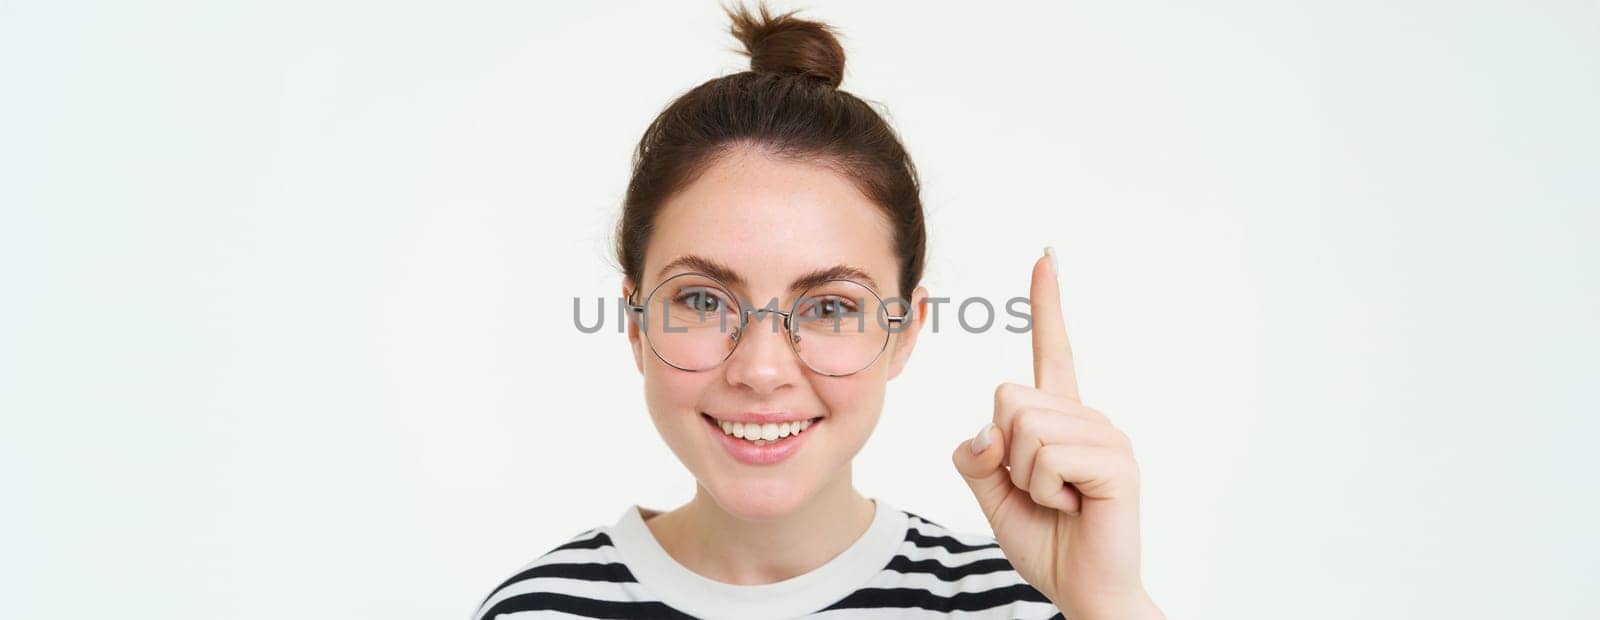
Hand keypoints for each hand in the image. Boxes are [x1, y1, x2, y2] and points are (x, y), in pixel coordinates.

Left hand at [951, 249, 1161, 619]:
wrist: (1082, 588)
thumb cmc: (1045, 539)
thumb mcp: (991, 492)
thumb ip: (975, 456)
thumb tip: (987, 430)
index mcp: (1058, 418)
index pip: (1051, 350)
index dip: (1047, 304)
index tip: (1045, 257)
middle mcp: (1086, 417)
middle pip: (1007, 399)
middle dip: (1004, 454)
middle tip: (1040, 491)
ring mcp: (1106, 436)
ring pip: (1023, 429)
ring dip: (1025, 479)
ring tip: (1059, 501)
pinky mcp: (1117, 462)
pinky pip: (1047, 457)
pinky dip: (1044, 491)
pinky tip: (1073, 507)